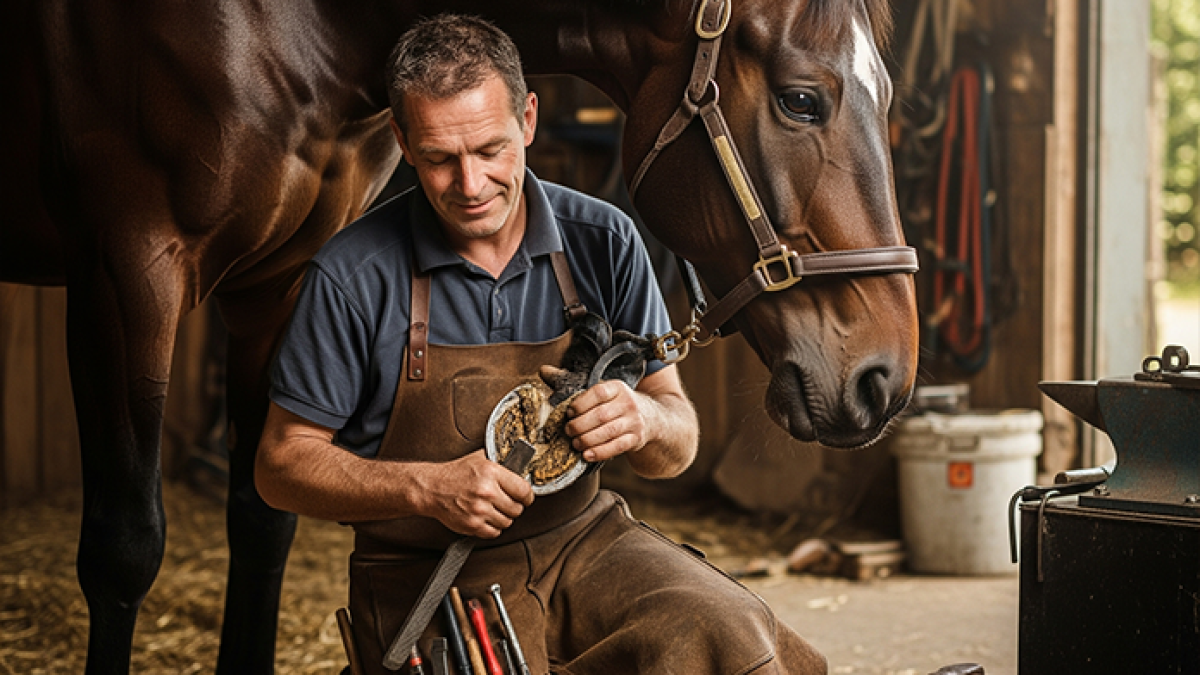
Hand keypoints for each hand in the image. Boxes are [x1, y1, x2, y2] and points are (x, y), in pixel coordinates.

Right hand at [417, 449, 533, 538]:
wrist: (432, 488)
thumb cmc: (454, 474)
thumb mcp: (479, 459)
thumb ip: (500, 464)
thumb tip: (520, 468)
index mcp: (491, 473)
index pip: (524, 490)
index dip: (527, 496)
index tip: (526, 498)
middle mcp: (487, 492)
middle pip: (517, 509)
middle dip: (514, 507)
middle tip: (507, 503)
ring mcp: (479, 510)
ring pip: (507, 522)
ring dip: (503, 518)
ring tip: (494, 510)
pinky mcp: (472, 525)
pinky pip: (494, 533)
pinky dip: (492, 528)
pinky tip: (487, 518)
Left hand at [565, 379, 649, 462]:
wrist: (649, 417)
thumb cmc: (617, 405)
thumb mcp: (607, 393)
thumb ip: (583, 393)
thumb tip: (549, 380)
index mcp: (618, 388)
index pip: (598, 393)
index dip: (580, 404)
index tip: (569, 412)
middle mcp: (628, 403)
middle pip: (601, 415)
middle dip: (580, 425)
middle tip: (568, 431)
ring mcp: (634, 421)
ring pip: (608, 432)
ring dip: (587, 440)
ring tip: (575, 443)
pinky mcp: (636, 438)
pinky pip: (617, 447)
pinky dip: (600, 452)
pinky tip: (587, 455)